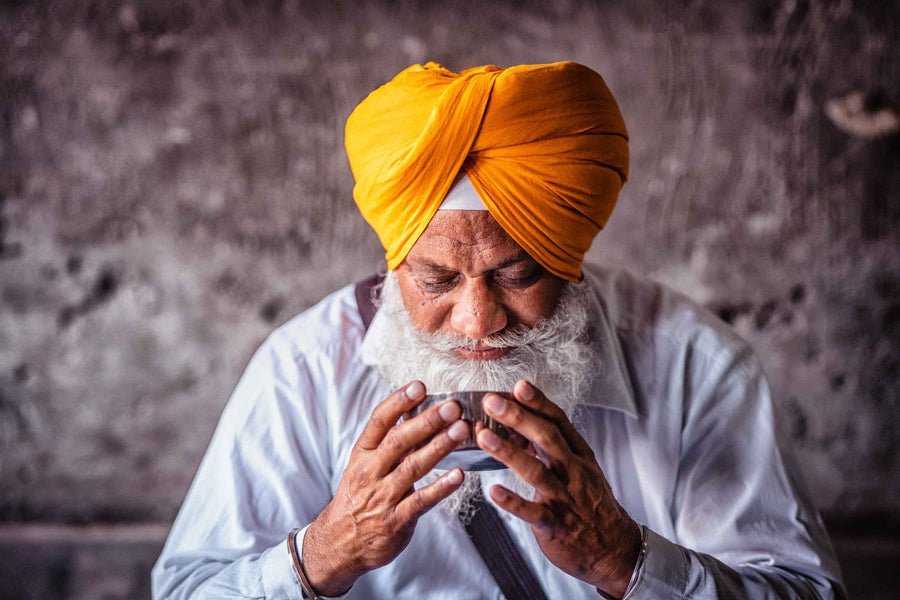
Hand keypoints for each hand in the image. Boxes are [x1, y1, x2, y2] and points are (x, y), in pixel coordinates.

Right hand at [302, 381, 468, 595]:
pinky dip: (441, 487)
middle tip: (452, 406)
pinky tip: (459, 475)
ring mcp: (382, 496)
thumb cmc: (359, 496)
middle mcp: (370, 471)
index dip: (399, 402)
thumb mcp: (366, 464)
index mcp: (363, 453)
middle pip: (399, 441)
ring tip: (461, 431)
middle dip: (427, 421)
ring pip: (413, 467)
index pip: (379, 421)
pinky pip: (422, 501)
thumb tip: (418, 409)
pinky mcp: (396, 520)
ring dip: (439, 447)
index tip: (420, 386)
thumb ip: (392, 441)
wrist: (341, 543)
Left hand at [476, 380, 640, 598]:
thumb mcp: (579, 468)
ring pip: (536, 472)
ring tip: (483, 436)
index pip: (559, 422)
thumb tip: (520, 419)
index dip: (539, 403)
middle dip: (518, 418)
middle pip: (547, 439)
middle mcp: (573, 473)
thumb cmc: (591, 502)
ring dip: (508, 453)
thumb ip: (553, 446)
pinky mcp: (556, 526)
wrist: (615, 549)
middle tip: (492, 401)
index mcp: (579, 455)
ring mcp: (565, 499)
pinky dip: (514, 502)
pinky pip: (533, 513)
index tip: (519, 385)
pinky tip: (494, 492)